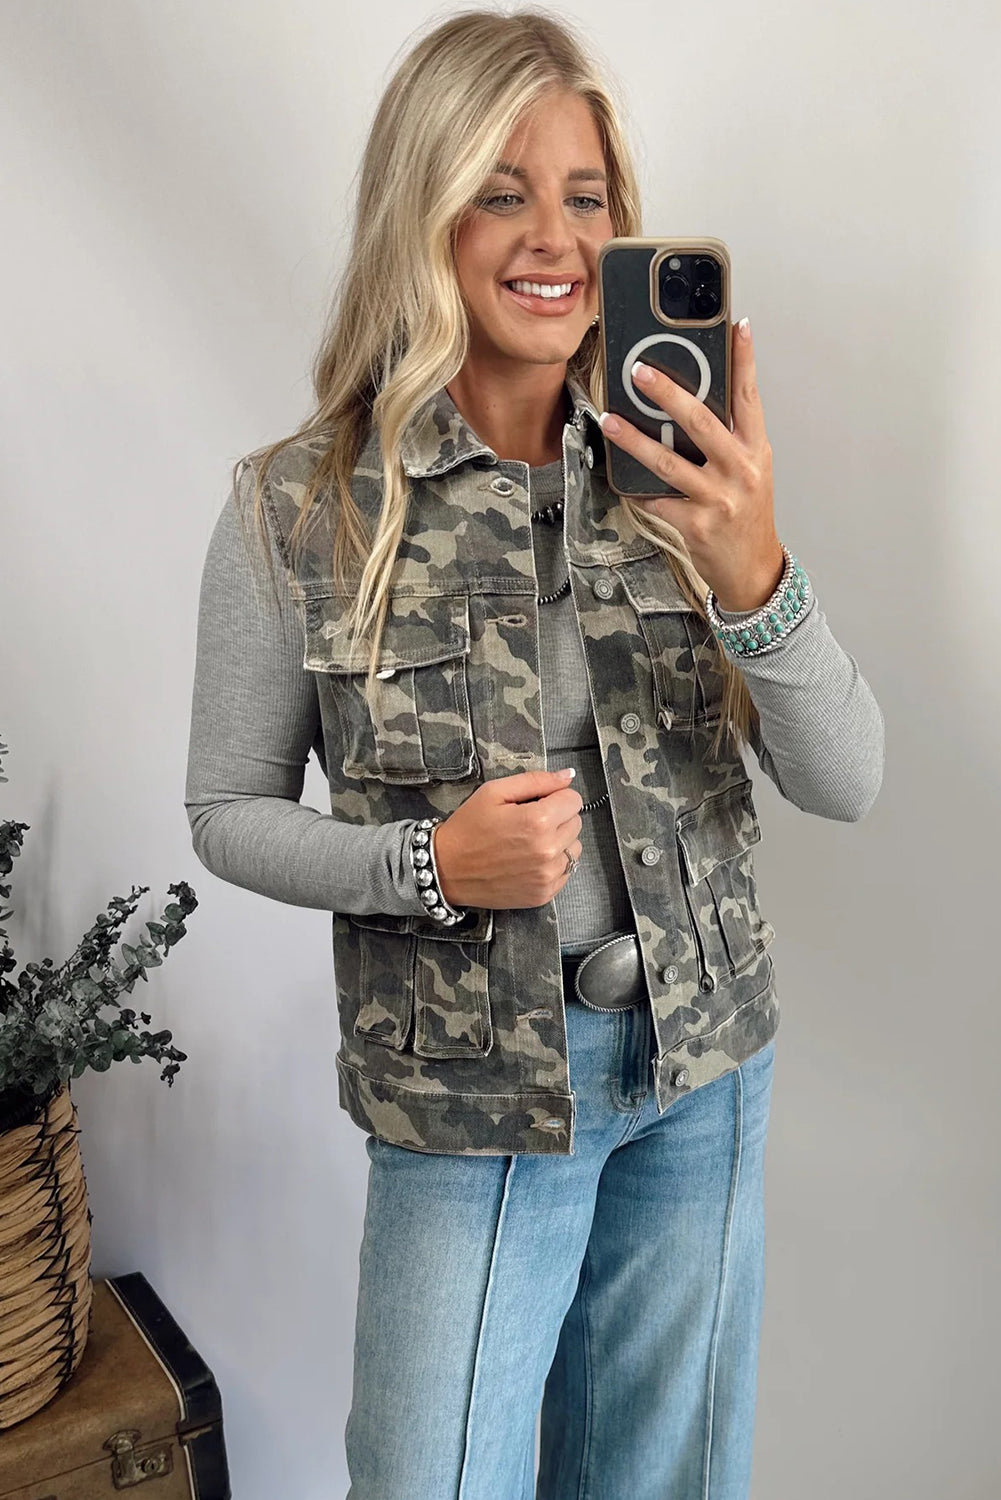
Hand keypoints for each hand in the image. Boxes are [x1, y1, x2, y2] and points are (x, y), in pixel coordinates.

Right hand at [433, 769, 583, 909]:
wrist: (446, 869)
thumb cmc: (468, 828)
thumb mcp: (494, 792)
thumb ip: (536, 781)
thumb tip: (568, 776)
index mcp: (537, 821)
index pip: (573, 800)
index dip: (556, 797)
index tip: (538, 803)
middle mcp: (547, 850)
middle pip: (576, 823)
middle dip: (558, 818)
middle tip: (529, 823)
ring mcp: (547, 876)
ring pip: (574, 848)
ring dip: (559, 842)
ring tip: (530, 843)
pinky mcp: (544, 894)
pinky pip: (566, 872)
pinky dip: (553, 865)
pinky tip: (530, 861)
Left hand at [598, 317, 784, 611]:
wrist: (754, 570)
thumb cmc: (747, 516)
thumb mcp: (750, 472)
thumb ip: (728, 441)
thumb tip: (688, 407)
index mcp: (755, 451)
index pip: (750, 397)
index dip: (745, 360)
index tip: (737, 327)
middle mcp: (740, 471)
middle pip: (701, 422)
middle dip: (668, 393)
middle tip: (640, 371)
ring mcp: (718, 499)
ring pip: (669, 462)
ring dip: (634, 440)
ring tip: (610, 421)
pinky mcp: (696, 525)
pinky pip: (657, 501)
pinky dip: (638, 491)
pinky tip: (622, 481)